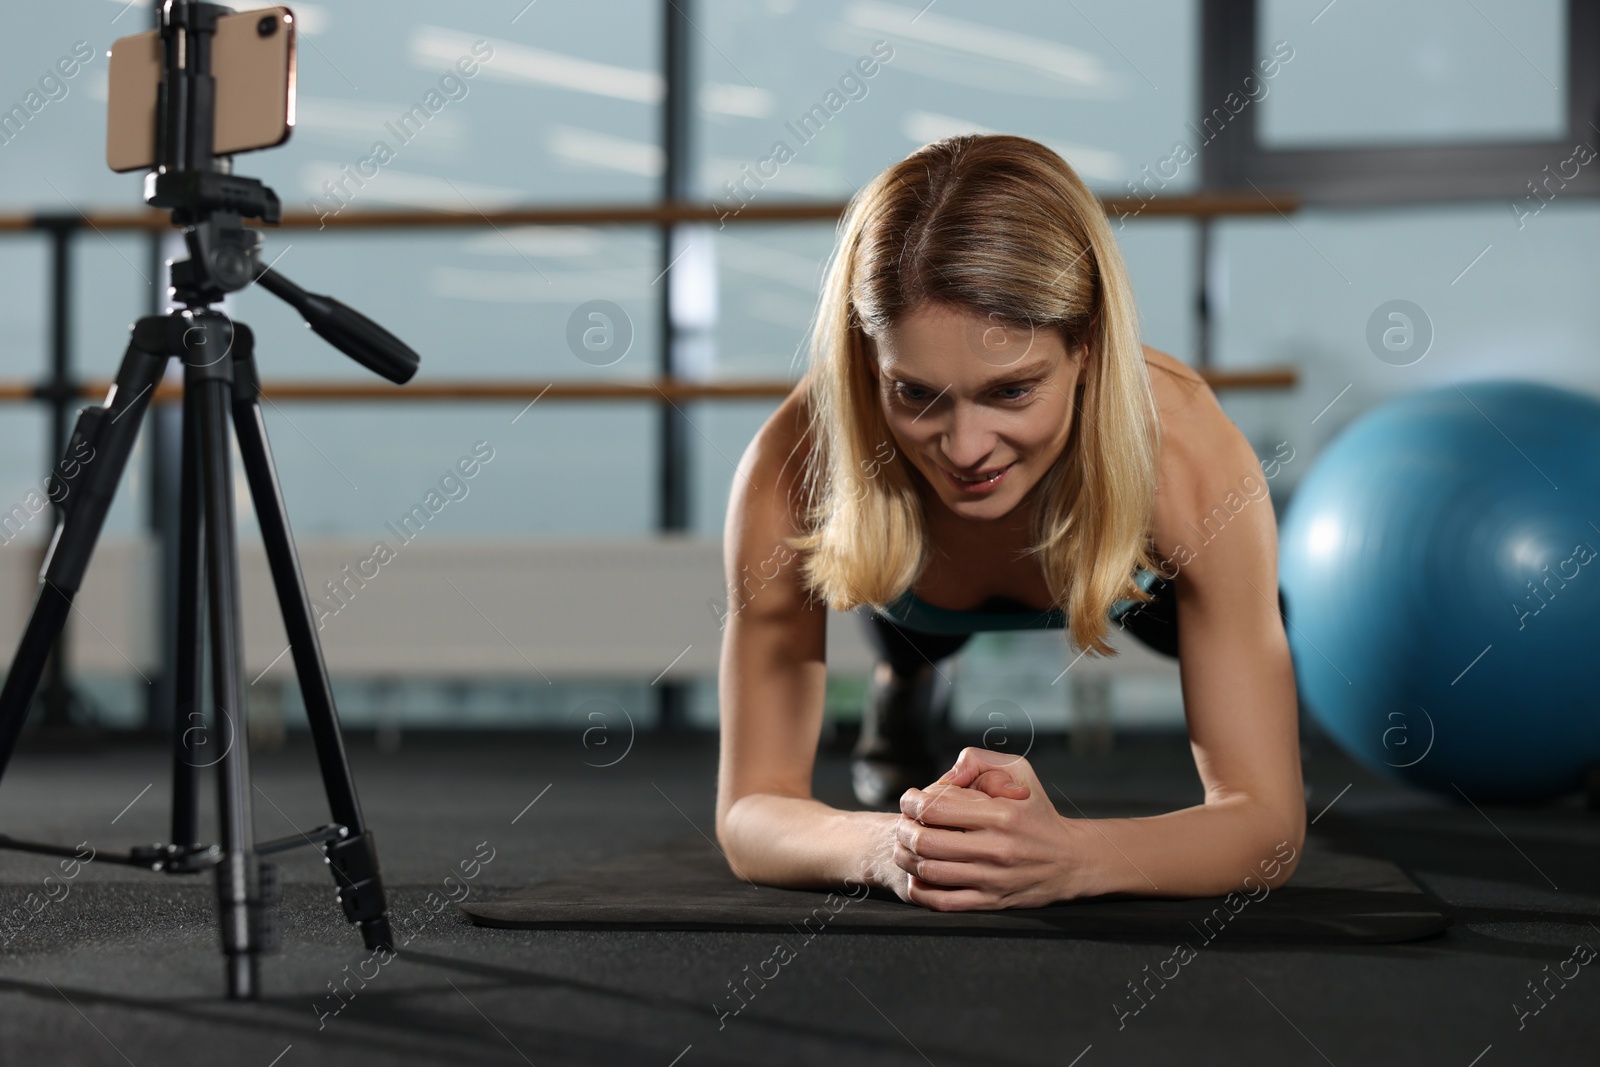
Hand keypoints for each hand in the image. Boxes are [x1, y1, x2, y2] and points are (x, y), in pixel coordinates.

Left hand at [891, 747, 1081, 910]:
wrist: (1070, 859)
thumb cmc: (1036, 809)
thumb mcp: (1018, 770)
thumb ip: (978, 760)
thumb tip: (944, 776)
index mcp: (1002, 814)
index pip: (937, 808)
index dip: (912, 802)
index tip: (910, 799)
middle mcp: (997, 849)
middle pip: (926, 841)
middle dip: (903, 829)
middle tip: (902, 823)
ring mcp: (993, 879)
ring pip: (929, 872)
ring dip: (906, 857)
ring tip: (905, 846)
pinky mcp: (991, 902)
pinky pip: (942, 902)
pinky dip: (920, 890)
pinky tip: (917, 875)